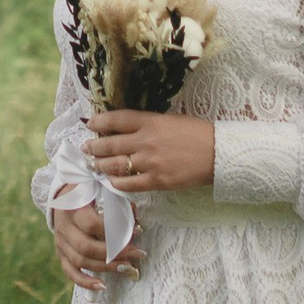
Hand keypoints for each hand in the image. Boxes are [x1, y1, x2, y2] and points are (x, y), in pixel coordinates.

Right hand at [49, 199, 136, 292]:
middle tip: (137, 253)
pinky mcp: (61, 253)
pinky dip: (85, 282)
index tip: (137, 232)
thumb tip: (133, 211)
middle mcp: (64, 227)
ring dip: (106, 268)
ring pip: (81, 261)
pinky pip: (71, 272)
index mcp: (72, 208)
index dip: (116, 231)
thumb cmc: (86, 190)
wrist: (62, 195)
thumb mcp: (97, 185)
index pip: (92, 225)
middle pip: (87, 247)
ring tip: (128, 268)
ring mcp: (61, 242)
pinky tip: (102, 286)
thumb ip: (114, 196)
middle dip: (114, 253)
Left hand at [83, 104, 215, 199]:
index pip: (116, 119)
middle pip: (110, 144)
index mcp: (151, 121)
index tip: (90, 123)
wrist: (218, 153)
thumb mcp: (170, 120)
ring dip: (101, 165)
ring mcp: (150, 163)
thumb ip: (148, 124)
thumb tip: (126, 128)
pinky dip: (116, 183)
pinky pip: (129, 184)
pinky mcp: (156, 181)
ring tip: (94, 165)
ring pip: (115, 165)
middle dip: (94, 147)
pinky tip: (112, 181)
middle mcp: (146, 141)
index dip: (99, 121)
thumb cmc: (197, 133)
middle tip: (86, 148)